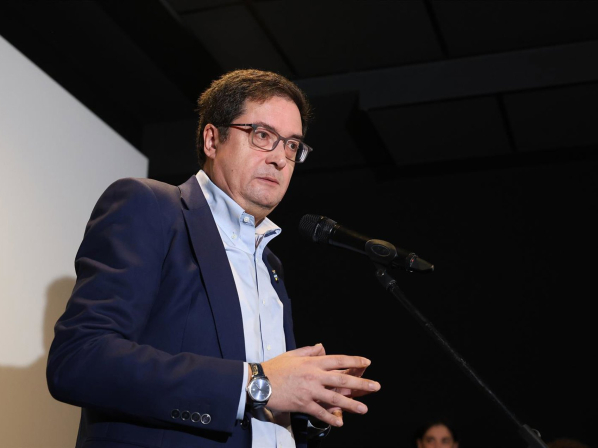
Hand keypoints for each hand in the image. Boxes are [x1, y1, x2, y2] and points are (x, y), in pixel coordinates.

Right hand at [261, 344, 380, 426]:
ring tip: (364, 409)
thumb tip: (322, 347)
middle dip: (361, 383)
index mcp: (312, 362)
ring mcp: (310, 391)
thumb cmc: (275, 367)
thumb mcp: (292, 354)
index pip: (338, 359)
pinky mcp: (303, 404)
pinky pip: (320, 412)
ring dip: (351, 404)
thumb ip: (309, 351)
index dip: (354, 360)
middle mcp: (314, 376)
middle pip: (342, 378)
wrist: (259, 382)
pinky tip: (340, 422)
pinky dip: (331, 418)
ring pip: (335, 398)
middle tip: (375, 386)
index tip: (367, 362)